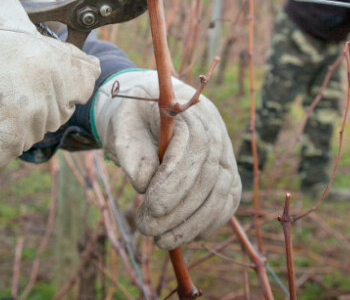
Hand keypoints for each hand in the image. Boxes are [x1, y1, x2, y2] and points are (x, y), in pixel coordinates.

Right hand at [0, 0, 100, 182]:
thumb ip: (36, 1)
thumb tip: (55, 9)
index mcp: (51, 68)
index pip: (85, 76)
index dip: (68, 66)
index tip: (49, 62)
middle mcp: (40, 108)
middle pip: (58, 104)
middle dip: (38, 89)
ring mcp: (15, 138)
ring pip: (28, 128)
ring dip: (11, 113)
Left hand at [92, 70, 241, 249]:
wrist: (147, 109)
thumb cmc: (132, 117)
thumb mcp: (122, 126)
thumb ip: (131, 152)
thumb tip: (144, 184)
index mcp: (190, 113)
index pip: (195, 148)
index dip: (176, 181)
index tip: (151, 208)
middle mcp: (215, 131)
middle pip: (208, 175)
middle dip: (178, 209)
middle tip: (146, 229)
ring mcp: (224, 153)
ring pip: (221, 193)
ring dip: (193, 223)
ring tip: (161, 240)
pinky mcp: (225, 172)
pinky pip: (227, 201)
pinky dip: (210, 222)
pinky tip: (185, 236)